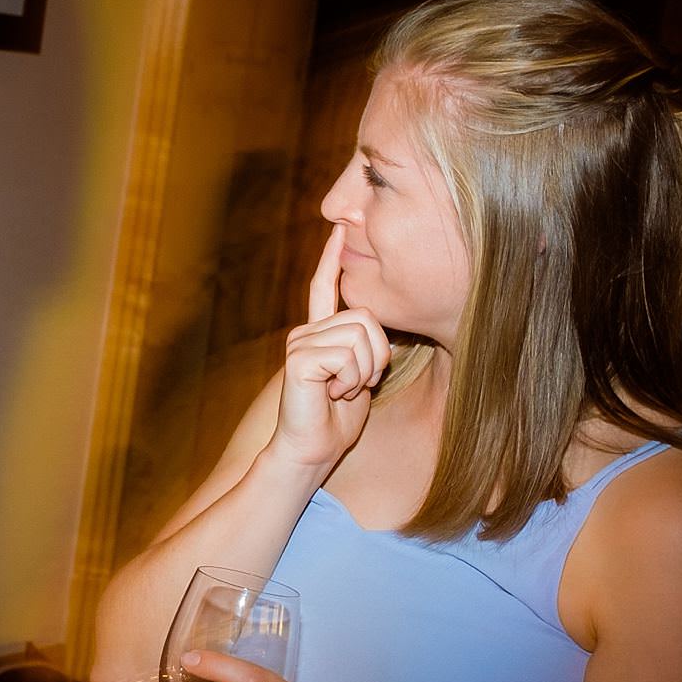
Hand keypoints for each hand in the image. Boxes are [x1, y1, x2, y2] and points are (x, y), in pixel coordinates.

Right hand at [270, 224, 392, 473]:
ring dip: (365, 372)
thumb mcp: (360, 378)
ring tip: (342, 392)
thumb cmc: (336, 421)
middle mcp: (305, 332)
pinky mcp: (300, 357)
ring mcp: (300, 342)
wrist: (310, 451)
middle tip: (356, 385)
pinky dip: (351, 381)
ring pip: (361, 335)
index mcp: (318, 334)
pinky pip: (347, 355)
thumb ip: (365, 349)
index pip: (323, 288)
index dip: (331, 259)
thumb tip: (381, 329)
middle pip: (366, 317)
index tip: (338, 230)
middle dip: (377, 356)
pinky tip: (331, 395)